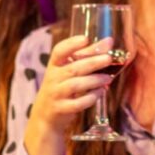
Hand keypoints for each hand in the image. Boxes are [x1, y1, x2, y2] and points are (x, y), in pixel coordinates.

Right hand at [24, 36, 111, 154]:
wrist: (44, 117)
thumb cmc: (61, 88)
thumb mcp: (68, 71)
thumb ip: (88, 55)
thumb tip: (109, 41)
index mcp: (54, 65)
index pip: (59, 51)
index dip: (71, 44)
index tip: (85, 38)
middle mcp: (53, 78)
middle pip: (73, 68)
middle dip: (92, 62)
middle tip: (108, 58)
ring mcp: (55, 94)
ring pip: (76, 85)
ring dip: (94, 80)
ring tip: (108, 78)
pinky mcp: (61, 109)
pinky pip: (77, 103)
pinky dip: (91, 98)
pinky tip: (101, 92)